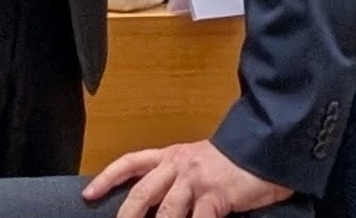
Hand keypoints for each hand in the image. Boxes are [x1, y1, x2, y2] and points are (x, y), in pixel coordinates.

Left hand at [85, 140, 292, 217]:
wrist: (267, 146)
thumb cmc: (234, 161)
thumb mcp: (200, 164)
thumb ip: (179, 180)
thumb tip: (158, 207)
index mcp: (173, 155)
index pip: (132, 162)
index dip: (108, 178)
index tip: (89, 195)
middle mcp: (179, 165)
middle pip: (142, 194)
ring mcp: (196, 181)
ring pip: (166, 214)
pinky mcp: (215, 196)